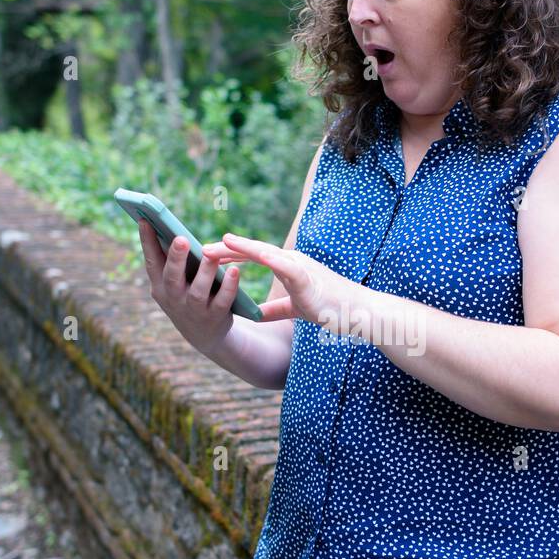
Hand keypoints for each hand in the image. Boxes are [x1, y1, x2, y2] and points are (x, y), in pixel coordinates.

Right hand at [138, 219, 242, 358]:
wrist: (204, 334)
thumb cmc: (187, 297)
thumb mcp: (174, 283)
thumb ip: (172, 262)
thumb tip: (174, 231)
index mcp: (160, 285)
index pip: (151, 261)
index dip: (147, 242)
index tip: (145, 219)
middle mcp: (174, 298)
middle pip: (172, 277)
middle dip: (176, 258)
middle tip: (181, 239)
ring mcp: (194, 309)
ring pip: (198, 291)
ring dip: (205, 271)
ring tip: (211, 254)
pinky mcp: (215, 317)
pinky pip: (222, 301)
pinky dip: (229, 286)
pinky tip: (234, 270)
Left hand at [201, 231, 363, 332]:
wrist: (357, 312)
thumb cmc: (330, 308)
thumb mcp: (296, 308)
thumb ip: (277, 309)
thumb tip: (258, 314)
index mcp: (287, 266)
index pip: (252, 256)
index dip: (229, 253)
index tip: (207, 254)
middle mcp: (291, 261)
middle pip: (253, 250)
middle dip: (226, 248)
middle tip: (201, 248)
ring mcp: (300, 266)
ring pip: (266, 252)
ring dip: (242, 247)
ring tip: (221, 243)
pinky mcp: (309, 277)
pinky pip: (287, 266)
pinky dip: (271, 259)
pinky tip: (254, 255)